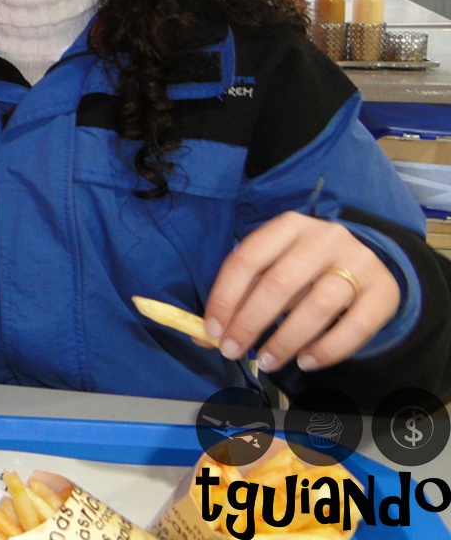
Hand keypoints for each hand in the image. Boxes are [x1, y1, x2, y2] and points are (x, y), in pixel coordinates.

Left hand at [204, 211, 399, 372]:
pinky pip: (356, 326)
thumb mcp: (271, 274)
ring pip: (318, 305)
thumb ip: (240, 300)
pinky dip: (328, 349)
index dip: (225, 297)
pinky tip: (305, 362)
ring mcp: (359, 261)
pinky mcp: (384, 290)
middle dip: (250, 322)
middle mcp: (324, 237)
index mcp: (287, 226)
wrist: (366, 265)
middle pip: (279, 282)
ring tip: (266, 361)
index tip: (212, 331)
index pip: (247, 259)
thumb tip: (202, 336)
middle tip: (233, 351)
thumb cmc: (305, 271)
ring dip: (286, 340)